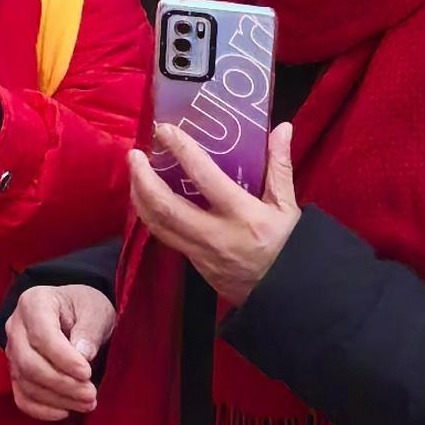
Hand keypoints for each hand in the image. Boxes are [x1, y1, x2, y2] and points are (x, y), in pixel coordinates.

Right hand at [7, 280, 115, 421]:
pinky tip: (65, 412)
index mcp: (34, 303)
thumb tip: (82, 355)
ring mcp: (12, 351)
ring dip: (57, 399)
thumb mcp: (95, 310)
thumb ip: (89, 330)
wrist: (74, 313)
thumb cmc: (85, 307)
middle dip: (61, 383)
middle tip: (90, 394)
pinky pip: (21, 397)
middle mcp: (15, 327)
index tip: (87, 373)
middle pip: (29, 363)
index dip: (63, 358)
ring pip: (26, 382)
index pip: (42, 335)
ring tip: (87, 403)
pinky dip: (41, 409)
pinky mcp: (16, 372)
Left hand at [128, 119, 301, 308]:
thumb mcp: (288, 206)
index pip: (204, 177)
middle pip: (166, 206)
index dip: (182, 151)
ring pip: (157, 225)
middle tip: (135, 155)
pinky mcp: (194, 265)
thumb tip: (281, 128)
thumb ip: (280, 166)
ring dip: (139, 198)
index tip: (166, 131)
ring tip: (135, 174)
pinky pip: (165, 238)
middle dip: (143, 178)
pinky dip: (151, 216)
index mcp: (242, 215)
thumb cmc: (289, 247)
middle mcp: (215, 235)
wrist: (287, 296)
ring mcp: (201, 253)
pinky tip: (147, 200)